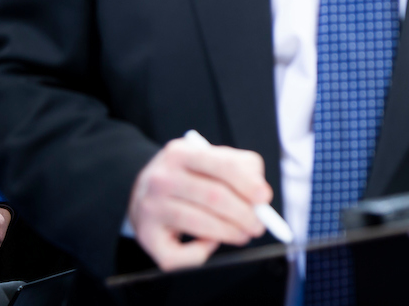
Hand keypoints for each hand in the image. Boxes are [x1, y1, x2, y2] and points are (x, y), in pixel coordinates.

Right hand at [128, 137, 269, 270]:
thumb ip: (241, 167)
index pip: (223, 166)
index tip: (265, 198)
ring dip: (230, 233)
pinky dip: (201, 253)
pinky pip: (178, 255)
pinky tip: (208, 242)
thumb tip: (260, 195)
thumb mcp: (209, 158)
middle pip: (214, 197)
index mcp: (180, 152)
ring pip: (200, 225)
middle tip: (258, 225)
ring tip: (242, 234)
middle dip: (244, 214)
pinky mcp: (146, 236)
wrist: (144, 190)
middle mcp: (161, 178)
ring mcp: (150, 208)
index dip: (248, 183)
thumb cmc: (188, 175)